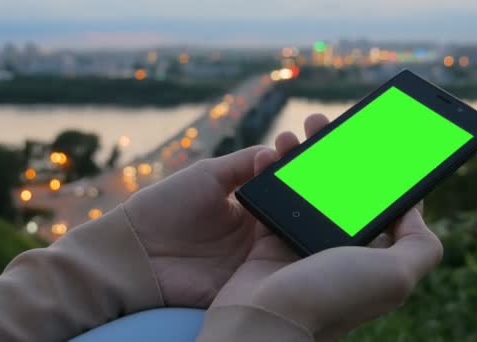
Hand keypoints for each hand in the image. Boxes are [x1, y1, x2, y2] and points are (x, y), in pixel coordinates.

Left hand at [124, 114, 329, 306]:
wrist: (138, 249)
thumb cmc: (166, 206)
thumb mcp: (208, 175)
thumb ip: (242, 163)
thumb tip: (275, 151)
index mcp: (248, 207)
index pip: (286, 187)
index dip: (303, 167)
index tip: (315, 138)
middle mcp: (258, 233)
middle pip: (299, 212)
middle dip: (321, 186)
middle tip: (338, 159)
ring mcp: (257, 259)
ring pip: (299, 238)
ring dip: (319, 214)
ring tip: (336, 185)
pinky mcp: (252, 284)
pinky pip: (285, 270)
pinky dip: (305, 253)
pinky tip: (324, 227)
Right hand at [210, 116, 442, 339]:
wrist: (261, 320)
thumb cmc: (329, 298)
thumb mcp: (395, 276)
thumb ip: (420, 245)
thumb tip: (413, 210)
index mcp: (370, 256)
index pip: (383, 206)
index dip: (382, 172)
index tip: (376, 140)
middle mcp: (338, 250)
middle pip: (342, 191)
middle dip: (338, 154)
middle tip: (329, 124)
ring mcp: (302, 245)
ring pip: (308, 190)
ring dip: (304, 158)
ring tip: (298, 131)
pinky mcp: (270, 241)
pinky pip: (275, 199)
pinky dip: (274, 175)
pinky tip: (273, 154)